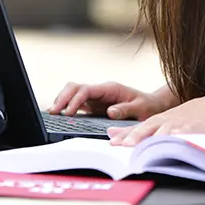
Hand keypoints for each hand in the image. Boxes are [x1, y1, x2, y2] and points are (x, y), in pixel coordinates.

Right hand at [48, 81, 169, 120]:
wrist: (152, 105)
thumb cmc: (148, 106)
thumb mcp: (141, 108)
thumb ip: (126, 109)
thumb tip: (110, 112)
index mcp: (110, 88)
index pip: (86, 90)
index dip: (75, 100)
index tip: (68, 113)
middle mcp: (100, 90)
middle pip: (74, 87)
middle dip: (62, 98)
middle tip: (53, 112)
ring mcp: (96, 97)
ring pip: (72, 93)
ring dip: (61, 100)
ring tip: (52, 114)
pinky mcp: (94, 105)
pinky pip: (76, 103)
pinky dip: (66, 107)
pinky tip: (59, 116)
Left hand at [107, 93, 204, 145]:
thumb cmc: (183, 117)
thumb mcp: (158, 121)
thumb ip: (135, 130)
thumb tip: (111, 134)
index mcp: (155, 122)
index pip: (136, 130)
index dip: (125, 137)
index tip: (112, 144)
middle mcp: (164, 122)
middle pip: (148, 129)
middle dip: (136, 137)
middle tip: (125, 145)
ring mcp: (179, 124)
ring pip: (165, 132)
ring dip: (155, 139)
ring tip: (147, 146)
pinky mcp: (195, 128)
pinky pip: (187, 133)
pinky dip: (181, 136)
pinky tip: (176, 140)